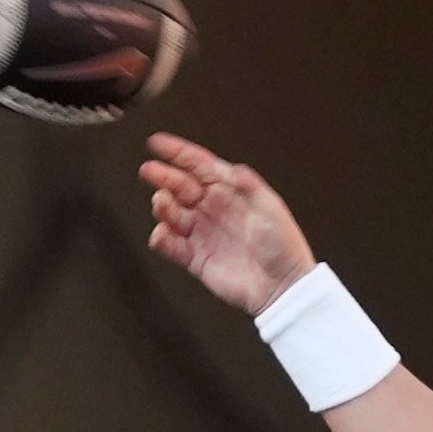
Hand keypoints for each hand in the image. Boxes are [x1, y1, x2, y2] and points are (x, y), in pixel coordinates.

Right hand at [138, 134, 318, 313]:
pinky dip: (162, 239)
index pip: (198, 164)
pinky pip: (170, 246)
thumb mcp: (270, 207)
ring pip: (171, 213)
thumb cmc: (283, 247)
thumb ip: (247, 184)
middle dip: (162, 176)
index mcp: (230, 191)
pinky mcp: (195, 258)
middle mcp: (212, 209)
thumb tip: (229, 167)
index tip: (157, 143)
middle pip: (179, 185)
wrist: (283, 287)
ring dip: (162, 206)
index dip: (177, 152)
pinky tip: (162, 234)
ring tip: (162, 203)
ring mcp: (202, 233)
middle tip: (149, 172)